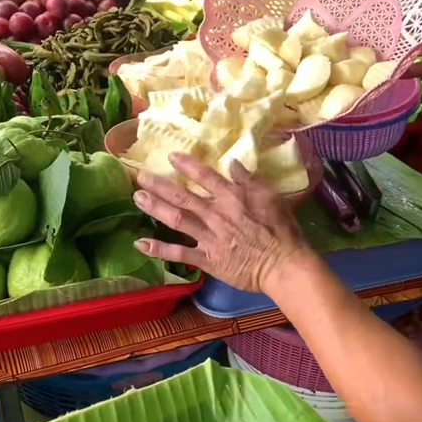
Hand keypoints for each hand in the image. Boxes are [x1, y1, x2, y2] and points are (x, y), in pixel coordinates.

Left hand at [132, 153, 308, 293]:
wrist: (283, 264)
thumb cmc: (281, 230)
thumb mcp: (270, 196)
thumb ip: (249, 180)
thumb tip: (233, 163)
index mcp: (231, 197)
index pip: (205, 177)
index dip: (186, 165)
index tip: (170, 157)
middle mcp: (215, 214)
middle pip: (182, 197)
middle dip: (160, 186)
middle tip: (140, 177)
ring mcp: (209, 238)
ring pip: (177, 220)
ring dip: (155, 208)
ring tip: (137, 199)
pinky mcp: (207, 260)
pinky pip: (180, 254)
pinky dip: (159, 249)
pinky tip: (140, 244)